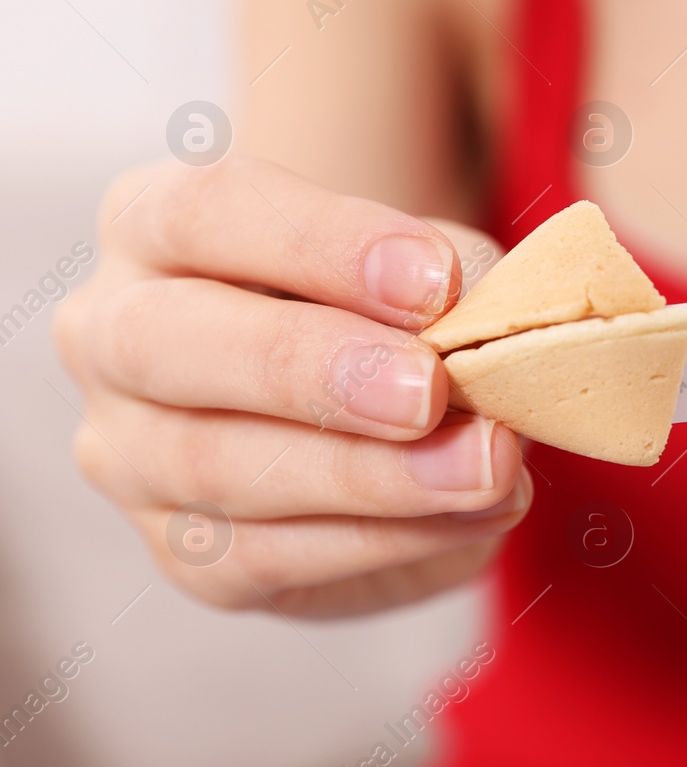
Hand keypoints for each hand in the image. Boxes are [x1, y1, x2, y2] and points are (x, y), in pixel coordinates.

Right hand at [55, 157, 531, 617]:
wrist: (379, 404)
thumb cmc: (389, 304)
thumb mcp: (423, 268)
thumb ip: (448, 287)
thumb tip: (493, 335)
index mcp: (156, 222)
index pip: (209, 210)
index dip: (325, 244)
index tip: (436, 278)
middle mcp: (113, 332)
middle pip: (170, 341)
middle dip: (314, 370)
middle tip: (430, 391)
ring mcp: (130, 451)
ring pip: (216, 467)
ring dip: (368, 476)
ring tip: (485, 468)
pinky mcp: (183, 552)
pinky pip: (265, 556)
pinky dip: (383, 539)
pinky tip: (471, 516)